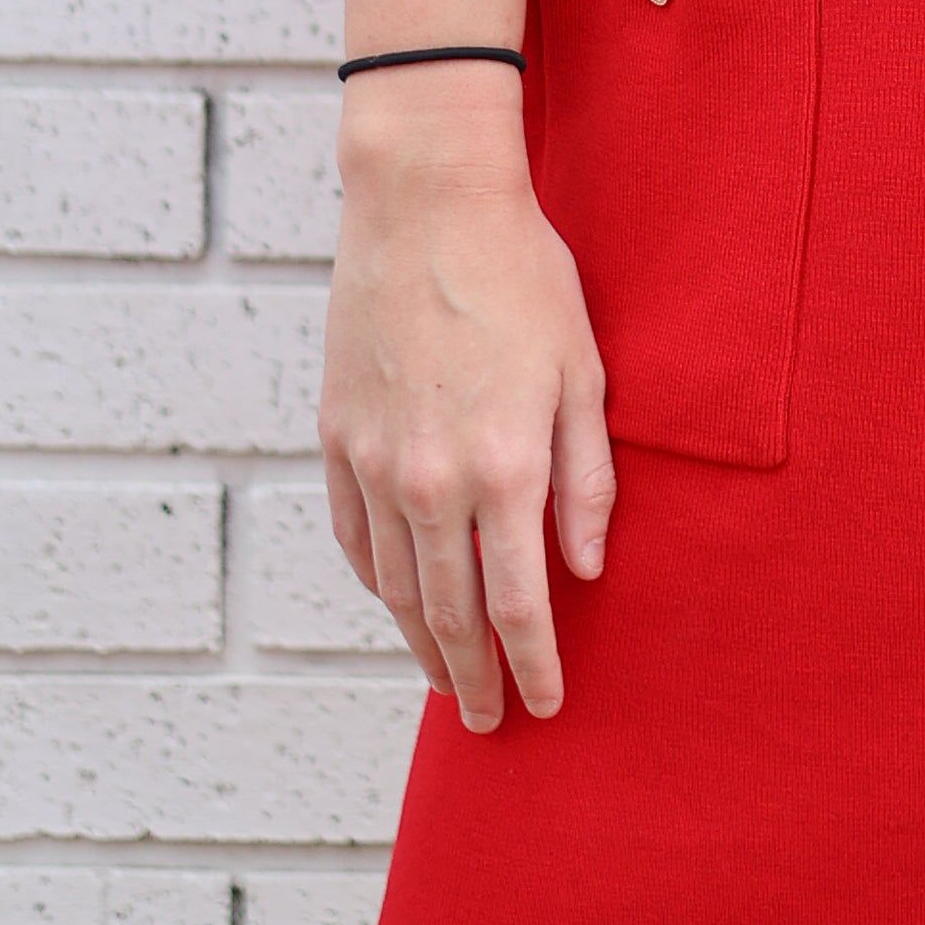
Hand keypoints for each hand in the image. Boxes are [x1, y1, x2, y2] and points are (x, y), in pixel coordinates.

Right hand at [319, 82, 613, 734]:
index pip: (518, 603)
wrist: (426, 203)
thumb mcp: (583, 373)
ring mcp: (374, 461)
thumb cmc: (523, 278)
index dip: (534, 663)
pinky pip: (353, 535)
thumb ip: (587, 480)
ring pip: (393, 585)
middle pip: (448, 612)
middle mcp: (431, 479)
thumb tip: (585, 568)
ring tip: (444, 679)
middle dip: (473, 676)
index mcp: (505, 467)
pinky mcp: (337, 436)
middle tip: (490, 721)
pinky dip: (375, 580)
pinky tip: (395, 601)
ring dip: (419, 642)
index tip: (547, 704)